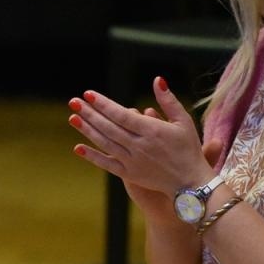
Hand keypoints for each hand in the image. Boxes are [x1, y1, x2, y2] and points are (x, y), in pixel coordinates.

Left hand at [68, 79, 211, 199]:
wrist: (190, 183)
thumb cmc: (188, 149)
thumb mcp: (183, 121)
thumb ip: (168, 101)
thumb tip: (157, 79)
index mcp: (152, 130)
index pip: (121, 115)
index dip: (103, 104)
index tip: (88, 94)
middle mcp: (139, 145)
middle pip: (109, 127)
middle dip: (89, 113)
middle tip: (73, 102)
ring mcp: (132, 161)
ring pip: (105, 143)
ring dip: (87, 130)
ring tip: (73, 118)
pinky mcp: (130, 175)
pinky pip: (106, 164)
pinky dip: (92, 156)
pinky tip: (77, 148)